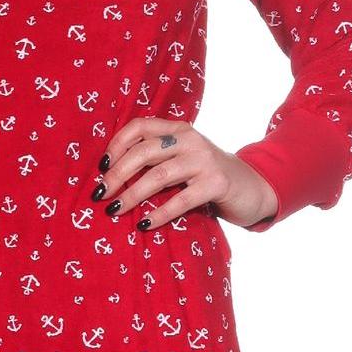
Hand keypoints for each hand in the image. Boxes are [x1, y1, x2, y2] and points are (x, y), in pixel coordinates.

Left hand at [91, 118, 276, 230]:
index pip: (139, 126)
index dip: (116, 145)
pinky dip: (160, 214)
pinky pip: (181, 200)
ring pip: (159, 175)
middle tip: (100, 195)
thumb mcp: (182, 159)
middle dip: (117, 174)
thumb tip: (112, 176)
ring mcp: (204, 160)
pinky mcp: (216, 184)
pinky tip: (144, 225)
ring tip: (115, 210)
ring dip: (132, 194)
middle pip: (144, 151)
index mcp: (178, 129)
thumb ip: (157, 159)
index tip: (101, 168)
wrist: (252, 186)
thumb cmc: (207, 177)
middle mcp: (190, 139)